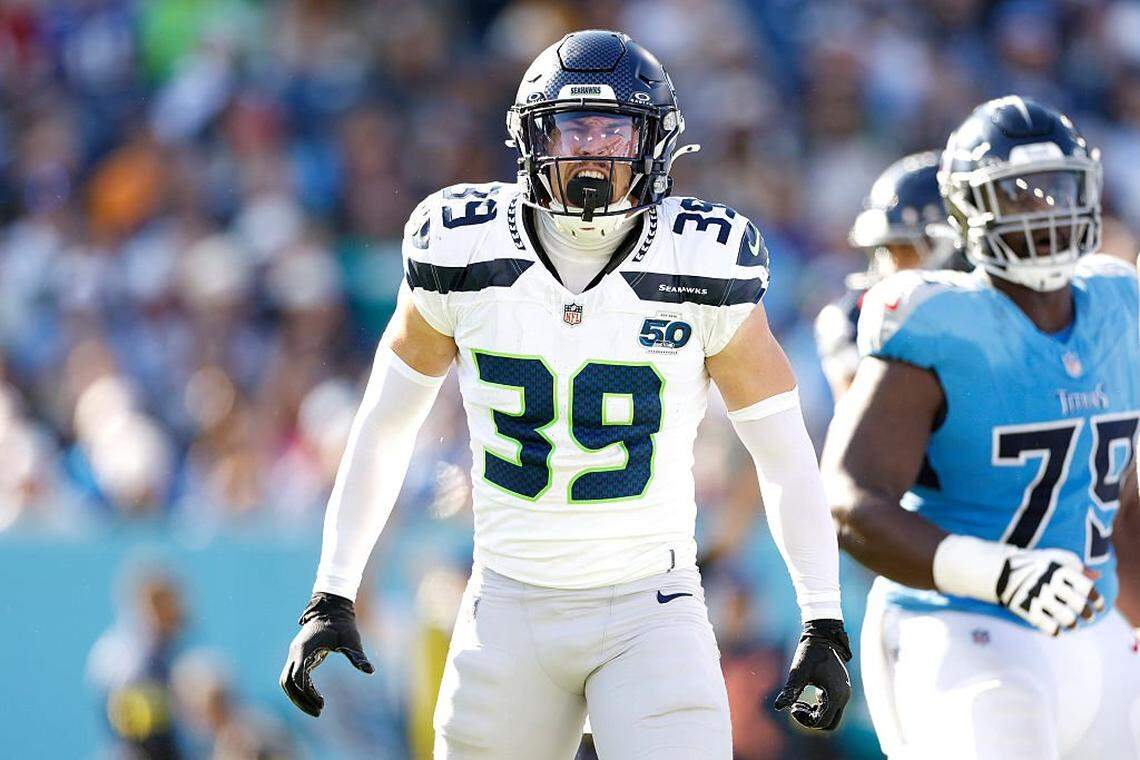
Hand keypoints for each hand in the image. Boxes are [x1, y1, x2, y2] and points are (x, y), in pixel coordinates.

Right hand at [280, 593, 373, 716]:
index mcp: (304, 648)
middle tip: (319, 712)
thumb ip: (357, 656)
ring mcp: (295, 655)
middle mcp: (295, 652)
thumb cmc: (342, 624)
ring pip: (287, 682)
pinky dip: (302, 690)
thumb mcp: (351, 639)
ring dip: (298, 698)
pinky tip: (317, 698)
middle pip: (287, 683)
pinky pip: (294, 678)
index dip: (305, 691)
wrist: (332, 609)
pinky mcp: (299, 657)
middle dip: (300, 700)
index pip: (296, 675)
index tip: (320, 702)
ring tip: (317, 709)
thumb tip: (370, 670)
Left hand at [773, 619, 851, 730]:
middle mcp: (843, 697)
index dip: (805, 720)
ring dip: (815, 715)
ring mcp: (843, 693)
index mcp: (835, 695)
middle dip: (811, 721)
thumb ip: (790, 691)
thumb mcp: (798, 673)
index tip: (793, 706)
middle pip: (829, 724)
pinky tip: (807, 697)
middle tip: (796, 707)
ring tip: (799, 702)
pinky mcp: (840, 689)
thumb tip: (778, 707)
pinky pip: (832, 707)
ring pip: (831, 717)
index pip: (822, 722)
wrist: (823, 636)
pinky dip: (819, 708)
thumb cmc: (810, 653)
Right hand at [997, 548, 1102, 635]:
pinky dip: (1055, 631)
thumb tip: (1097, 576)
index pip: (1086, 588)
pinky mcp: (1026, 609)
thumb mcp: (1054, 558)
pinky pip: (1049, 627)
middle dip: (1087, 614)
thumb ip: (1076, 567)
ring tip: (1072, 625)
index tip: (1098, 606)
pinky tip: (1055, 629)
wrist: (996, 569)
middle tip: (1088, 617)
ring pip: (1066, 618)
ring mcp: (1038, 596)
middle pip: (1079, 605)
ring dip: (1072, 624)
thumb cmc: (1032, 564)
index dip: (1096, 599)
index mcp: (1059, 569)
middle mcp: (1050, 582)